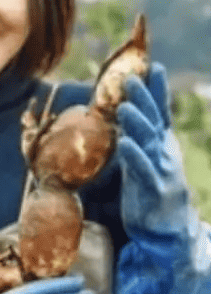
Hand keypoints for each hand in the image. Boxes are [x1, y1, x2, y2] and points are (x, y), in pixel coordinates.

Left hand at [117, 65, 191, 239]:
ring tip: (124, 106)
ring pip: (148, 142)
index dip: (157, 90)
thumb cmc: (152, 186)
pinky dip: (134, 156)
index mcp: (161, 142)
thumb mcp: (145, 155)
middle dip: (143, 99)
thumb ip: (138, 134)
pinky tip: (124, 143)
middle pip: (153, 121)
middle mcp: (163, 151)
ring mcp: (160, 169)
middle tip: (131, 78)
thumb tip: (126, 110)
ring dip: (137, 123)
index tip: (154, 66)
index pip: (160, 111)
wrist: (167, 227)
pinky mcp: (152, 189)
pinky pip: (142, 170)